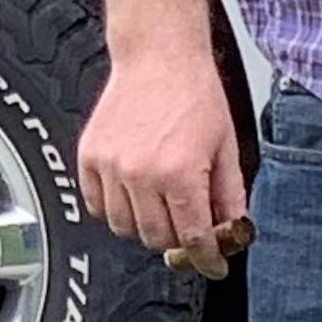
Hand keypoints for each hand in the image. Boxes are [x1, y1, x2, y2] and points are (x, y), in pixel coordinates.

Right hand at [79, 46, 247, 277]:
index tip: (212, 266)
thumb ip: (230, 195)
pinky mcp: (89, 156)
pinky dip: (114, 209)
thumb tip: (232, 230)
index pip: (193, 237)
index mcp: (180, 174)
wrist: (159, 55)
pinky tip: (133, 195)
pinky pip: (96, 205)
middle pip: (156, 238)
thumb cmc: (194, 93)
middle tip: (189, 224)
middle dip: (177, 240)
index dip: (206, 259)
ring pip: (123, 227)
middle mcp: (140, 174)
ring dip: (145, 226)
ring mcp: (110, 166)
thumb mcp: (227, 146)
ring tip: (161, 204)